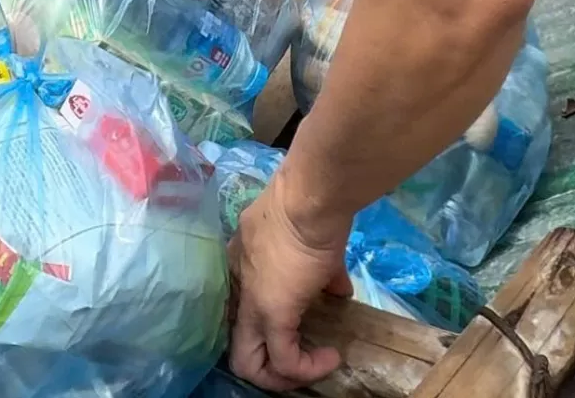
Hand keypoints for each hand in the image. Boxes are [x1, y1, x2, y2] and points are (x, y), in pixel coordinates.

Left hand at [228, 168, 351, 391]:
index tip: (295, 327)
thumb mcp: (309, 242)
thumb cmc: (311, 207)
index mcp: (241, 263)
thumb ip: (321, 272)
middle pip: (236, 346)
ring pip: (247, 363)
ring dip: (282, 377)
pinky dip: (308, 369)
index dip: (264, 326)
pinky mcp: (272, 313)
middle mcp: (237, 285)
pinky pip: (284, 360)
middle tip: (299, 361)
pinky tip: (331, 357)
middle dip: (266, 367)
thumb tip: (338, 288)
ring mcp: (252, 301)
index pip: (239, 308)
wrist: (312, 197)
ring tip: (313, 366)